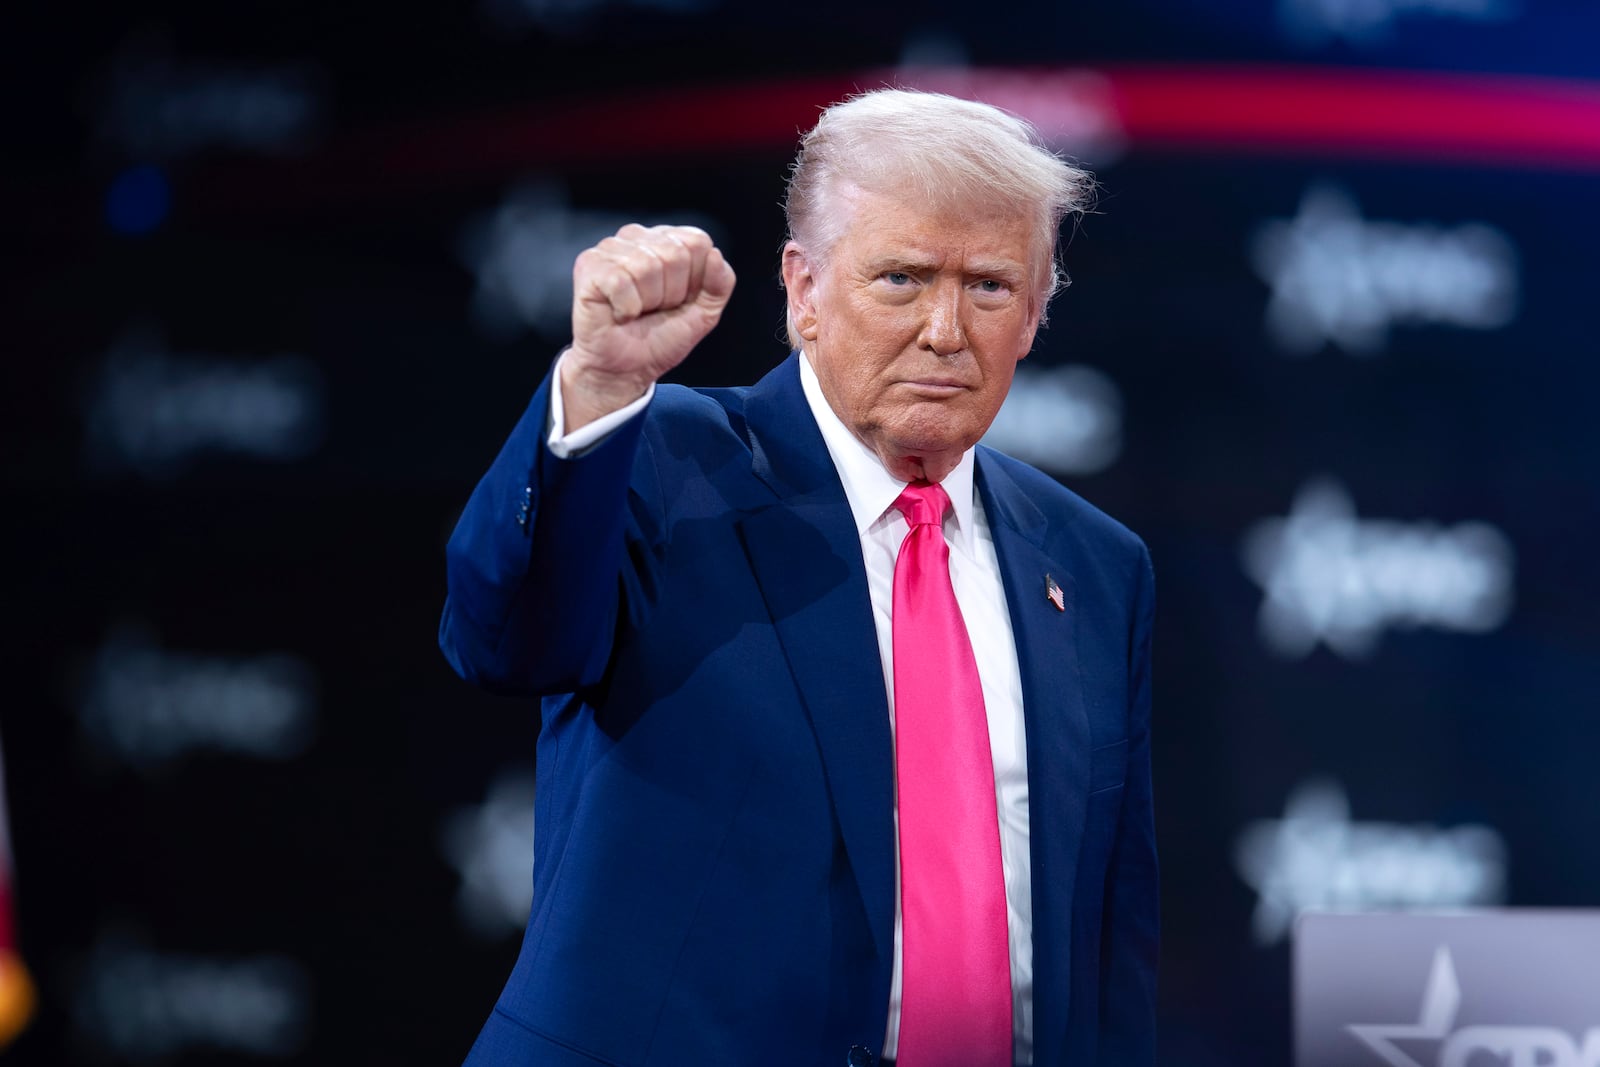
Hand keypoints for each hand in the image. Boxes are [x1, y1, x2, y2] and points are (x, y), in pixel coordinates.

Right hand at [561, 224, 735, 431]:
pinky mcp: (589, 266)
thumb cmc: (660, 338)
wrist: (627, 369)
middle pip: (675, 253)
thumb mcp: (704, 312)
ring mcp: (610, 248)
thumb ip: (720, 283)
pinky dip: (625, 308)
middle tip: (654, 309)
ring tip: (636, 311)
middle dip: (671, 293)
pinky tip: (618, 313)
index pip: (697, 242)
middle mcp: (637, 236)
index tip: (678, 300)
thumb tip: (715, 254)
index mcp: (667, 240)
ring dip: (647, 302)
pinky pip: (621, 281)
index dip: (694, 280)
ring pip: (647, 267)